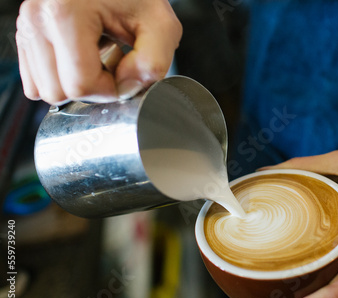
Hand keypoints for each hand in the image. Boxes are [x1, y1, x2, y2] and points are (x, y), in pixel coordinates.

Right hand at [16, 0, 181, 103]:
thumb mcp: (161, 26)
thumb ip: (153, 63)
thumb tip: (125, 88)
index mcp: (65, 13)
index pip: (81, 85)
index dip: (110, 90)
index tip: (124, 70)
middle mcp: (37, 18)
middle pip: (58, 92)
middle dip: (92, 88)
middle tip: (110, 61)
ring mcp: (27, 26)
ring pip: (44, 90)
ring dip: (76, 82)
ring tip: (96, 55)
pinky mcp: (24, 35)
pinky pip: (35, 82)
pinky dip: (60, 78)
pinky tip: (80, 57)